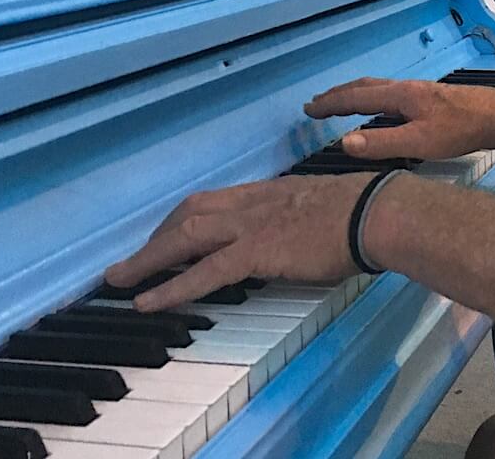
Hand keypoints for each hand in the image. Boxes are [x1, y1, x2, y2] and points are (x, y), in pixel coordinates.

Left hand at [104, 174, 371, 311]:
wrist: (375, 213)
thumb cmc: (361, 213)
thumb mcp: (318, 206)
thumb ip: (295, 218)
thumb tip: (292, 236)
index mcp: (269, 192)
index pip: (213, 201)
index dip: (182, 219)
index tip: (166, 235)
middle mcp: (253, 202)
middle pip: (189, 213)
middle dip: (156, 237)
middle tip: (132, 261)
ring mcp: (252, 224)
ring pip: (185, 237)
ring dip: (147, 259)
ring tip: (119, 279)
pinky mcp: (256, 250)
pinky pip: (203, 271)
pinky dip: (170, 286)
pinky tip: (147, 301)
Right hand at [306, 77, 494, 160]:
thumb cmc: (460, 130)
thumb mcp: (420, 143)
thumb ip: (382, 143)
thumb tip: (344, 142)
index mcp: (399, 95)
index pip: (355, 97)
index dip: (330, 104)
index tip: (308, 109)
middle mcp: (405, 88)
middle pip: (364, 87)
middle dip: (338, 95)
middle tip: (316, 103)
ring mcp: (418, 91)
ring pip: (378, 89)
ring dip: (354, 95)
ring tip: (340, 103)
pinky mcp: (429, 99)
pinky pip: (389, 94)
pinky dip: (372, 99)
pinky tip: (380, 110)